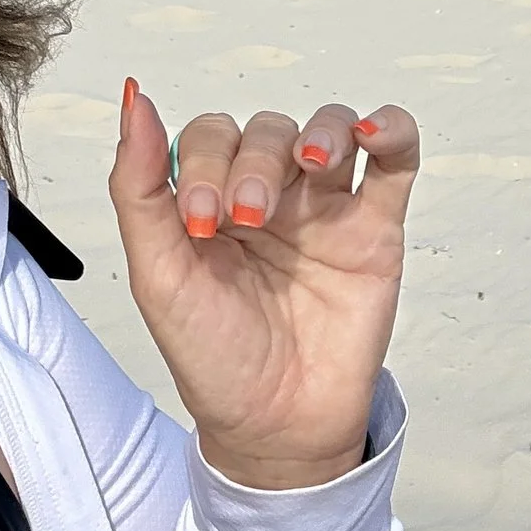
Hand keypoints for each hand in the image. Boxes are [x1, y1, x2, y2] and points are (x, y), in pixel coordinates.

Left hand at [109, 84, 417, 489]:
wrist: (276, 427)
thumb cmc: (214, 359)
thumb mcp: (158, 276)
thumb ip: (139, 188)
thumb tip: (135, 102)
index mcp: (213, 201)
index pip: (210, 137)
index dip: (204, 160)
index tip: (202, 219)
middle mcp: (270, 196)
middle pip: (268, 131)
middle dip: (255, 161)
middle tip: (248, 216)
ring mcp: (325, 208)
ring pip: (330, 129)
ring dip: (321, 131)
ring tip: (313, 163)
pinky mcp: (376, 227)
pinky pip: (395, 159)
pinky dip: (391, 130)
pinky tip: (372, 135)